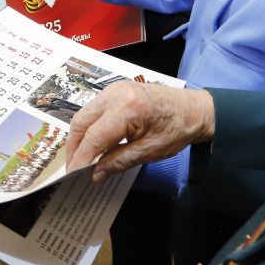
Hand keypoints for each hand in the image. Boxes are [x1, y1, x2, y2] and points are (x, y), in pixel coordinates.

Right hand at [66, 83, 214, 183]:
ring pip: (84, 115)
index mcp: (126, 109)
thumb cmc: (177, 129)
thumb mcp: (149, 151)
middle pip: (81, 122)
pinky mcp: (114, 90)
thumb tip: (95, 175)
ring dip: (79, 138)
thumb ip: (119, 162)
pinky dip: (88, 127)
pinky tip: (90, 143)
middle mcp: (115, 94)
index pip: (94, 137)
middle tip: (72, 170)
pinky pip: (93, 110)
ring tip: (79, 159)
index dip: (81, 158)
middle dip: (73, 148)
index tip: (73, 176)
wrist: (193, 108)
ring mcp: (113, 89)